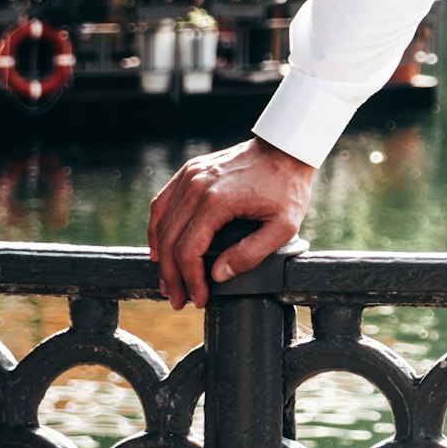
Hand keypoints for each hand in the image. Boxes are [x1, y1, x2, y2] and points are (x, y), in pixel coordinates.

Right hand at [148, 137, 313, 309]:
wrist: (288, 148)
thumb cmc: (288, 187)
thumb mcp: (283, 226)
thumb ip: (251, 254)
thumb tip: (217, 275)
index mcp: (217, 201)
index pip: (188, 251)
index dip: (190, 280)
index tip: (198, 299)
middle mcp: (197, 186)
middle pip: (169, 241)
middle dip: (172, 276)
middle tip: (178, 299)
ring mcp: (191, 176)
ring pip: (161, 223)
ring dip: (161, 256)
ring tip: (169, 281)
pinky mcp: (191, 170)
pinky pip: (163, 202)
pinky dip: (158, 228)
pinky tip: (161, 248)